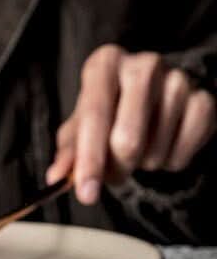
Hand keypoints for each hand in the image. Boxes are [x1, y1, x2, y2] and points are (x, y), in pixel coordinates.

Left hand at [47, 45, 215, 204]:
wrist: (150, 100)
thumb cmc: (105, 114)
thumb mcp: (79, 130)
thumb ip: (67, 154)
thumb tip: (56, 177)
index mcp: (105, 65)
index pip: (94, 117)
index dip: (89, 161)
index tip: (86, 194)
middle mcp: (143, 64)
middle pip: (128, 139)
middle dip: (117, 168)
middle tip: (114, 172)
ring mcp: (178, 78)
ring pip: (156, 149)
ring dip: (144, 164)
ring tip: (139, 151)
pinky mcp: (204, 98)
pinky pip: (185, 147)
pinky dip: (172, 161)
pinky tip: (163, 149)